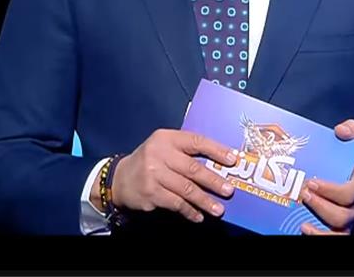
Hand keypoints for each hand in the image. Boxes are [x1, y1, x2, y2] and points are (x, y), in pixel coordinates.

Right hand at [101, 129, 238, 222]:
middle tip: (229, 190)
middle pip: (193, 169)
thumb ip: (186, 152)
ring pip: (186, 189)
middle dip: (214, 181)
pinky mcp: (150, 193)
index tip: (233, 160)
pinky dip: (189, 211)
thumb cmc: (151, 161)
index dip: (216, 150)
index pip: (196, 141)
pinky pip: (175, 204)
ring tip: (219, 209)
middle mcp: (159, 154)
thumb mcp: (164, 147)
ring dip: (204, 201)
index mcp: (166, 138)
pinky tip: (198, 216)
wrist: (120, 178)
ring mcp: (153, 175)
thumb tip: (220, 164)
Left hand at [300, 119, 353, 234]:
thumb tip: (342, 130)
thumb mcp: (350, 147)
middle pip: (343, 215)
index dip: (332, 190)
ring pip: (339, 230)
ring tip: (302, 215)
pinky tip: (304, 228)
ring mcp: (350, 222)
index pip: (351, 193)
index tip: (312, 182)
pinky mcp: (340, 231)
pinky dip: (319, 236)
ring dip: (320, 224)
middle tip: (304, 194)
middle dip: (321, 206)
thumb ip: (350, 131)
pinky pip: (334, 239)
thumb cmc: (349, 167)